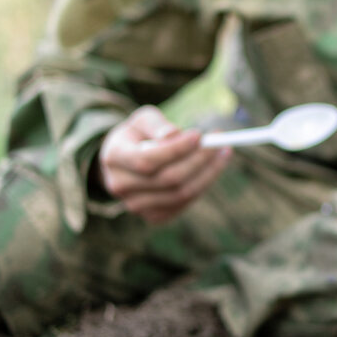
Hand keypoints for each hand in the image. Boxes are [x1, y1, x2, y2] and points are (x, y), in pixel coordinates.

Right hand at [97, 106, 229, 224]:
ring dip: (208, 173)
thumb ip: (157, 124)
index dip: (176, 149)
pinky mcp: (153, 216)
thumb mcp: (142, 120)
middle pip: (169, 179)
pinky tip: (209, 169)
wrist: (125, 163)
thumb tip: (173, 135)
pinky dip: (202, 185)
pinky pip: (184, 203)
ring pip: (181, 194)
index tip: (199, 135)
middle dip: (200, 160)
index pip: (147, 160)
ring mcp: (136, 205)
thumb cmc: (137, 135)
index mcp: (114, 157)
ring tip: (222, 153)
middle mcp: (121, 186)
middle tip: (221, 143)